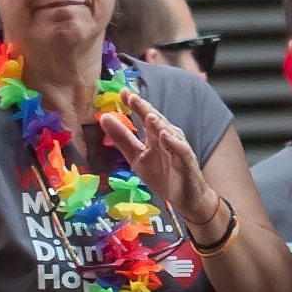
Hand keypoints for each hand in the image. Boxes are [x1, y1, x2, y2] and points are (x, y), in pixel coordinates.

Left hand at [101, 92, 217, 229]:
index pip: (144, 116)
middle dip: (144, 109)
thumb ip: (122, 139)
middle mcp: (168, 137)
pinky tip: (165, 136)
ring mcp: (179, 148)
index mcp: (155, 135)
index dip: (134, 105)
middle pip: (156, 120)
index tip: (121, 93)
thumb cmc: (163, 175)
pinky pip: (181, 150)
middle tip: (132, 97)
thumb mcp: (137, 157)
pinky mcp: (187, 162)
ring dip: (159, 124)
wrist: (186, 198)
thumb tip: (104, 118)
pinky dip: (174, 143)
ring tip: (148, 115)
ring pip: (169, 132)